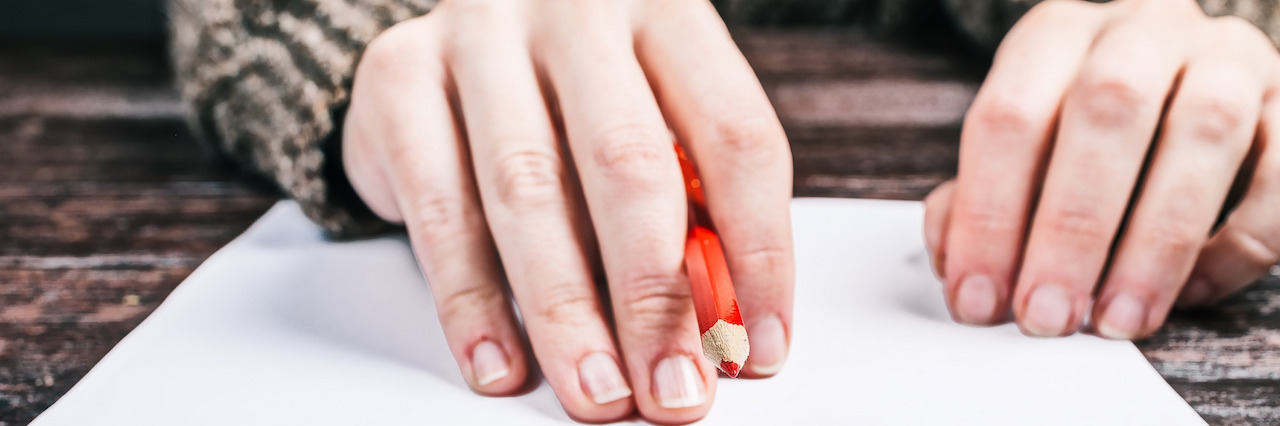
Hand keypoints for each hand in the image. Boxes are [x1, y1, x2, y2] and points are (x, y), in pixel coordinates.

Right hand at [340, 0, 793, 421]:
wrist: (455, 27)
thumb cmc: (573, 89)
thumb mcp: (650, 117)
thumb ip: (688, 201)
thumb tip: (723, 323)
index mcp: (664, 10)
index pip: (735, 136)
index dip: (758, 251)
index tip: (757, 345)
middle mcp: (576, 11)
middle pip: (628, 163)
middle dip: (655, 297)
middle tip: (672, 388)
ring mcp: (480, 35)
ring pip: (528, 190)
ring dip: (567, 311)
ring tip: (596, 390)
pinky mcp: (399, 76)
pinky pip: (438, 207)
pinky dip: (471, 301)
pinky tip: (500, 362)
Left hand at [925, 0, 1279, 338]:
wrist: (1178, 81)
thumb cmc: (1076, 135)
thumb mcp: (1017, 153)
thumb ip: (975, 202)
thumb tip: (960, 269)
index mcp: (1055, 35)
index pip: (1009, 116)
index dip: (989, 216)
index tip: (980, 298)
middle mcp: (1141, 31)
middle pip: (1106, 112)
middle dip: (1070, 230)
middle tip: (1047, 315)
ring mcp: (1225, 58)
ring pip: (1201, 134)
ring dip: (1154, 244)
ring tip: (1116, 320)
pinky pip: (1279, 174)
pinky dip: (1236, 245)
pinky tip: (1189, 292)